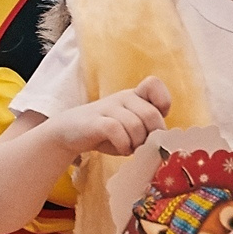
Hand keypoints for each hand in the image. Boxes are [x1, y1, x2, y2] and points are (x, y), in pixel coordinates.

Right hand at [41, 76, 170, 157]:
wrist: (69, 132)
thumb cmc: (106, 133)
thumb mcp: (131, 127)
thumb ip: (148, 128)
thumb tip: (164, 143)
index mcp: (134, 96)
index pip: (154, 84)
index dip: (162, 103)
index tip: (155, 123)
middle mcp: (123, 97)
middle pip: (151, 114)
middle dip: (151, 135)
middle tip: (142, 145)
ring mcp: (108, 107)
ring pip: (135, 125)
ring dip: (136, 143)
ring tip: (129, 148)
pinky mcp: (95, 121)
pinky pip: (117, 131)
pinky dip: (123, 144)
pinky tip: (121, 149)